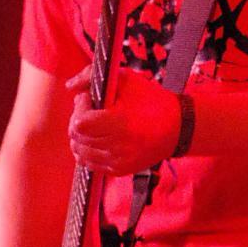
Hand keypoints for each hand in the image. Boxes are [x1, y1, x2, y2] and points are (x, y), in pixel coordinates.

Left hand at [67, 67, 181, 174]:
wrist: (178, 128)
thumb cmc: (151, 100)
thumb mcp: (125, 79)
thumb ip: (92, 76)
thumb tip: (70, 86)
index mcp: (120, 124)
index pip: (80, 123)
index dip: (80, 107)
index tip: (90, 99)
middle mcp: (118, 147)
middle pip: (77, 137)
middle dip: (78, 119)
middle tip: (91, 109)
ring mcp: (118, 162)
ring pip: (79, 151)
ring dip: (81, 136)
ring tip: (94, 124)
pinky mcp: (118, 170)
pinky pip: (89, 163)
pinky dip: (88, 149)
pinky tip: (98, 138)